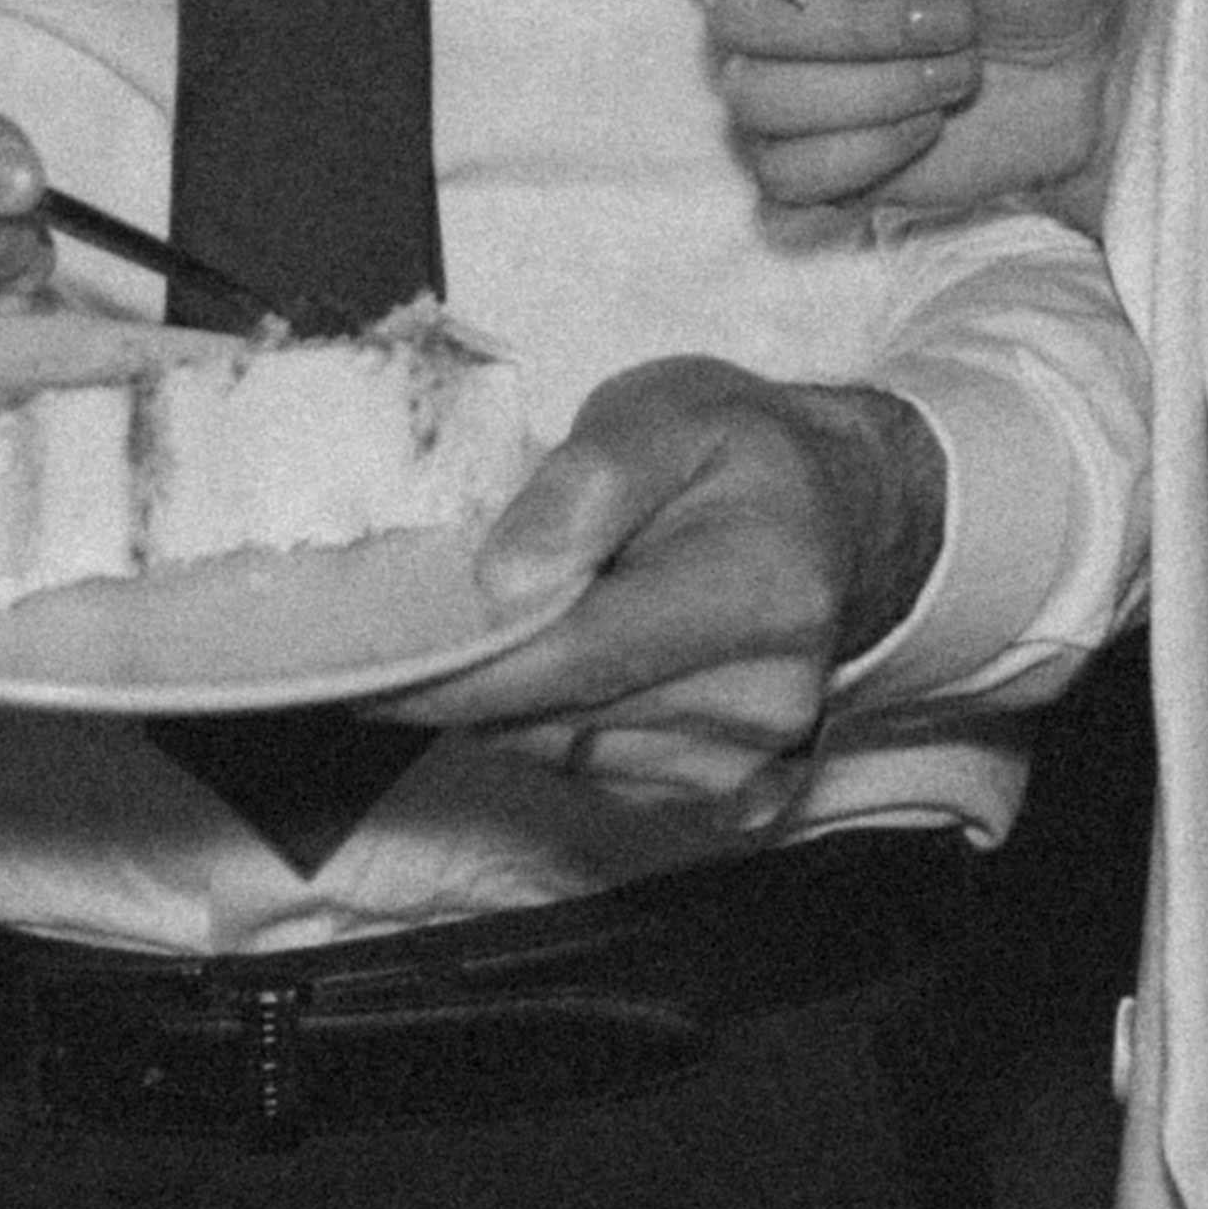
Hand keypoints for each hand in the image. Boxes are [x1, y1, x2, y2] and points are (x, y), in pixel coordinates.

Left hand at [392, 359, 947, 822]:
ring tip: (524, 620)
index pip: (575, 659)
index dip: (458, 674)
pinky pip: (591, 775)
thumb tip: (504, 578)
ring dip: (513, 701)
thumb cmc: (744, 455)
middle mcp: (764, 699)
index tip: (361, 674)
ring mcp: (747, 762)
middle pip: (556, 719)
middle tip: (422, 618)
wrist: (846, 520)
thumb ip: (588, 480)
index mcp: (757, 591)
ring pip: (560, 755)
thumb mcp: (668, 411)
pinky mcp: (724, 798)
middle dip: (471, 679)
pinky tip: (573, 663)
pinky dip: (554, 726)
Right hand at [673, 0, 1146, 220]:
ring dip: (874, 97)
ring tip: (957, 75)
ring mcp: (792, 86)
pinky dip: (860, 164)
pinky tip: (923, 133)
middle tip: (957, 20)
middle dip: (855, 29)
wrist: (1100, 69)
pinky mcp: (818, 165)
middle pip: (733, 22)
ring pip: (755, 106)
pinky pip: (783, 182)